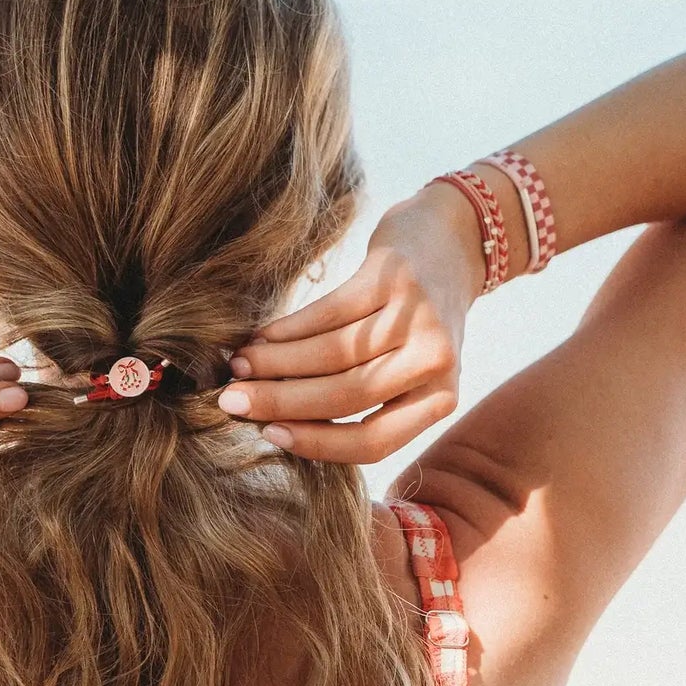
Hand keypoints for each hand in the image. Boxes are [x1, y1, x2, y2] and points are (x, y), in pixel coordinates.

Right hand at [217, 188, 481, 463]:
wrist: (453, 242)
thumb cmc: (413, 320)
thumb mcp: (404, 366)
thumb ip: (362, 398)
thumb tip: (277, 423)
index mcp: (440, 397)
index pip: (373, 441)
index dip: (316, 443)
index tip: (268, 435)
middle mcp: (436, 361)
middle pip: (347, 396)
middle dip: (280, 402)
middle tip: (232, 402)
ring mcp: (418, 317)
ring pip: (333, 354)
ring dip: (275, 363)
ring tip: (239, 366)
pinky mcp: (395, 276)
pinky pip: (329, 312)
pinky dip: (288, 328)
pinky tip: (260, 335)